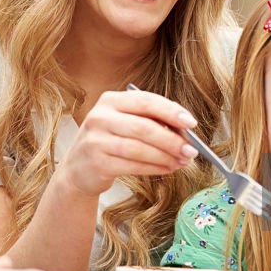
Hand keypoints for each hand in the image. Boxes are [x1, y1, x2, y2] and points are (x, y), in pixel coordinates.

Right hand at [56, 90, 198, 197]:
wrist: (78, 169)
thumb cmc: (109, 143)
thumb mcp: (124, 123)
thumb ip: (150, 121)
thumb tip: (185, 130)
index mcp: (110, 100)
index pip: (146, 101)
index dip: (171, 111)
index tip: (191, 123)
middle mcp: (100, 116)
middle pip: (144, 126)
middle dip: (172, 140)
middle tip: (191, 150)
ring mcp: (96, 140)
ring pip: (139, 148)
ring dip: (166, 156)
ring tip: (182, 161)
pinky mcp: (97, 162)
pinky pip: (133, 165)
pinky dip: (155, 168)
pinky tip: (167, 169)